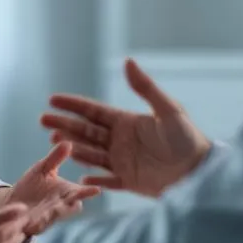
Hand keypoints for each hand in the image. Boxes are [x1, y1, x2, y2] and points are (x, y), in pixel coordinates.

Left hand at [3, 144, 101, 235]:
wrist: (10, 204)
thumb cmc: (32, 187)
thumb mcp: (43, 169)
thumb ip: (55, 158)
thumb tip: (68, 142)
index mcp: (64, 194)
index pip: (79, 193)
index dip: (87, 192)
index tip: (97, 190)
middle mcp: (57, 207)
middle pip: (68, 209)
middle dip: (71, 206)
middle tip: (76, 202)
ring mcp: (44, 218)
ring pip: (51, 218)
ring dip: (51, 215)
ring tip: (54, 209)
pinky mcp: (29, 226)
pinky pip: (31, 225)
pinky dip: (30, 221)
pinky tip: (26, 217)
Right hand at [41, 58, 211, 197]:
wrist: (200, 171)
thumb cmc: (188, 138)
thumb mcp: (168, 109)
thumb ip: (146, 88)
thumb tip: (128, 61)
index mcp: (128, 121)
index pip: (94, 112)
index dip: (73, 105)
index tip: (52, 100)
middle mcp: (122, 140)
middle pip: (86, 131)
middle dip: (65, 125)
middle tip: (43, 121)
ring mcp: (123, 161)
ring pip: (91, 153)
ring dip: (73, 148)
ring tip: (54, 143)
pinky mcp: (129, 181)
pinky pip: (105, 179)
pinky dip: (92, 178)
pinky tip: (78, 175)